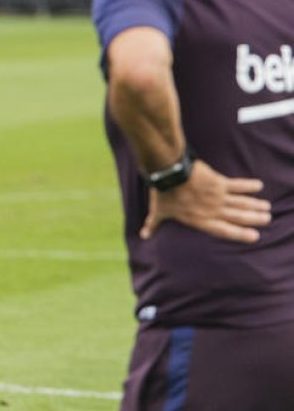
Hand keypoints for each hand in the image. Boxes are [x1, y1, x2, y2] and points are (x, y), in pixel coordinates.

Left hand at [141, 160, 271, 242]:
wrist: (169, 173)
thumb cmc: (163, 194)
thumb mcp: (158, 212)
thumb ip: (154, 224)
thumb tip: (144, 235)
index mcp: (200, 220)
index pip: (225, 230)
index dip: (240, 234)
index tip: (254, 236)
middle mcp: (212, 210)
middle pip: (239, 217)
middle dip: (254, 219)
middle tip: (266, 219)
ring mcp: (217, 196)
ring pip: (242, 203)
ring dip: (255, 205)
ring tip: (266, 208)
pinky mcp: (219, 182)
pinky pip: (238, 185)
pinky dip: (249, 186)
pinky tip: (259, 186)